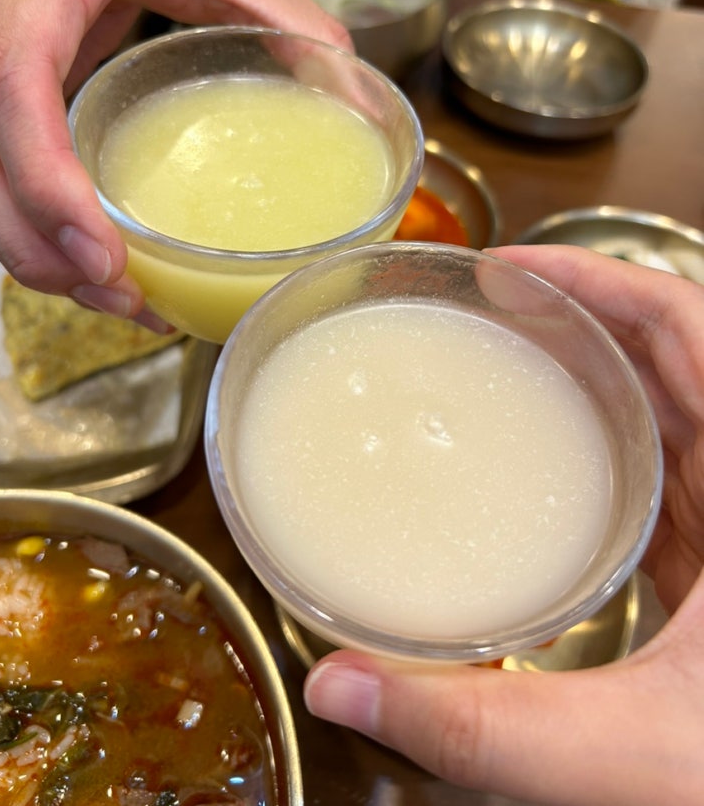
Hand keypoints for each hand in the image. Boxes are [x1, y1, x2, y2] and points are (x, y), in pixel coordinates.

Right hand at [0, 0, 349, 320]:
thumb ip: (284, 14)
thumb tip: (352, 93)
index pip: (12, 83)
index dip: (45, 180)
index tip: (103, 254)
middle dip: (36, 244)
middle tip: (118, 296)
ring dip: (30, 252)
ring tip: (115, 297)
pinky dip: (27, 229)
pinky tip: (87, 263)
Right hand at [304, 246, 703, 805]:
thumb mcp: (627, 749)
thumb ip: (481, 725)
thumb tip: (345, 686)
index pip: (690, 329)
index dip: (606, 279)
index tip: (515, 266)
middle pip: (670, 360)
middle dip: (579, 322)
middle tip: (489, 311)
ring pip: (668, 415)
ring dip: (593, 381)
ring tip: (508, 366)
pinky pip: (664, 474)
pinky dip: (605, 449)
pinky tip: (548, 471)